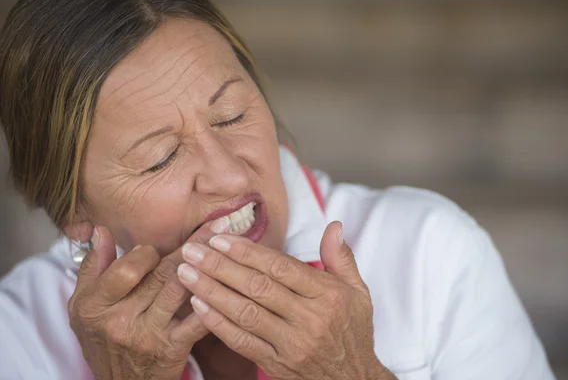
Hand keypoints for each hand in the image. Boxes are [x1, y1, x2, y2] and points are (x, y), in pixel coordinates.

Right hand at [68, 224, 215, 379]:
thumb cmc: (103, 339)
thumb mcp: (84, 307)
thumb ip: (93, 267)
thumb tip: (102, 231)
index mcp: (96, 304)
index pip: (126, 269)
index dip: (147, 254)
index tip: (158, 249)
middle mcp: (121, 320)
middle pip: (160, 275)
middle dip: (194, 246)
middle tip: (218, 224)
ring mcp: (147, 335)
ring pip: (180, 291)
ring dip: (206, 266)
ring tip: (227, 245)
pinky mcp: (171, 349)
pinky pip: (195, 322)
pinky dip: (211, 303)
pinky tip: (228, 285)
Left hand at [177, 221, 394, 379]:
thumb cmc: (353, 332)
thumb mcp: (359, 293)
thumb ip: (342, 258)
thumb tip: (334, 225)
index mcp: (328, 295)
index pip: (281, 267)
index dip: (247, 251)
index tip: (220, 238)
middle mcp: (311, 319)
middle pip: (258, 287)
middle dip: (220, 265)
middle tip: (192, 249)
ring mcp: (293, 344)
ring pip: (245, 312)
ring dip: (211, 290)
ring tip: (186, 273)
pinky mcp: (277, 365)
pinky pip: (242, 342)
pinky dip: (218, 323)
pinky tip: (198, 306)